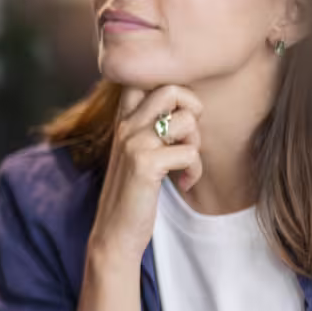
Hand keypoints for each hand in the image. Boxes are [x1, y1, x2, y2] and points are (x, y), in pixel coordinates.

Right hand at [87, 85, 203, 269]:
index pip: (144, 77)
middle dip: (193, 111)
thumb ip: (152, 125)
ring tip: (186, 164)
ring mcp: (132, 143)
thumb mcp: (138, 151)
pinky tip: (184, 183)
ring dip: (196, 144)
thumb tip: (186, 104)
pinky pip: (190, 152)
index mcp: (123, 119)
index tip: (177, 117)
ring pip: (186, 119)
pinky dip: (195, 170)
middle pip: (171, 89)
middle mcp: (125, 125)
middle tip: (188, 137)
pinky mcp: (144, 164)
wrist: (115, 232)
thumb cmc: (134, 192)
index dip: (174, 91)